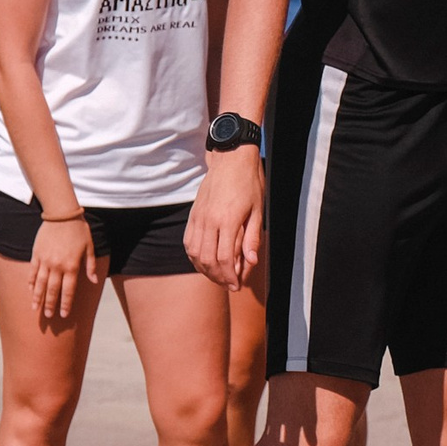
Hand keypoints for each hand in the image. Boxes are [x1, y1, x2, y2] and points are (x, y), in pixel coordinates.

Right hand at [30, 215, 101, 320]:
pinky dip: (30, 282)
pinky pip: (32, 271)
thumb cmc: (79, 230)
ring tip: (35, 309)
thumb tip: (94, 281)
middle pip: (52, 290)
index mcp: (72, 266)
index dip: (65, 304)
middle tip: (48, 317)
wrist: (61, 214)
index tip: (64, 315)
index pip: (68, 290)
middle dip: (50, 305)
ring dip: (37, 297)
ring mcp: (45, 261)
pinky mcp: (37, 254)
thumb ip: (90, 266)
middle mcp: (57, 266)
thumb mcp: (89, 247)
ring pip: (39, 284)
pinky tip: (29, 291)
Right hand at [187, 149, 264, 287]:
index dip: (230, 276)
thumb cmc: (249, 184)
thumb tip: (251, 262)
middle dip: (218, 277)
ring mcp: (198, 218)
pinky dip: (194, 256)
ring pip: (194, 253)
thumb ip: (253, 237)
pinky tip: (204, 262)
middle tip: (229, 285)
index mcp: (227, 220)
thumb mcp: (258, 210)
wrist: (230, 160)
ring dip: (205, 269)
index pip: (224, 259)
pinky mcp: (193, 215)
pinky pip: (188, 242)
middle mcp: (209, 221)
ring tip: (218, 277)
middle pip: (207, 260)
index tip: (236, 285)